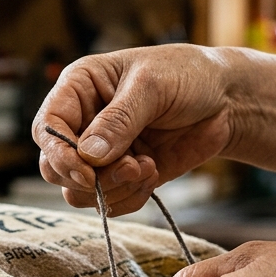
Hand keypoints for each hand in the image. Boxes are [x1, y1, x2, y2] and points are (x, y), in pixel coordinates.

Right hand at [32, 44, 242, 215]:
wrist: (228, 100)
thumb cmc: (188, 74)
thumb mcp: (152, 86)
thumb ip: (119, 120)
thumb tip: (87, 156)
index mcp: (79, 89)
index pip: (47, 128)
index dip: (60, 154)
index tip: (87, 172)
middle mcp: (84, 122)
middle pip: (55, 167)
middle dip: (91, 177)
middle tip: (131, 167)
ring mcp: (103, 153)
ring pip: (79, 191)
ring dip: (114, 188)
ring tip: (147, 167)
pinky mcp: (125, 175)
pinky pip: (110, 202)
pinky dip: (130, 197)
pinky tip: (154, 174)